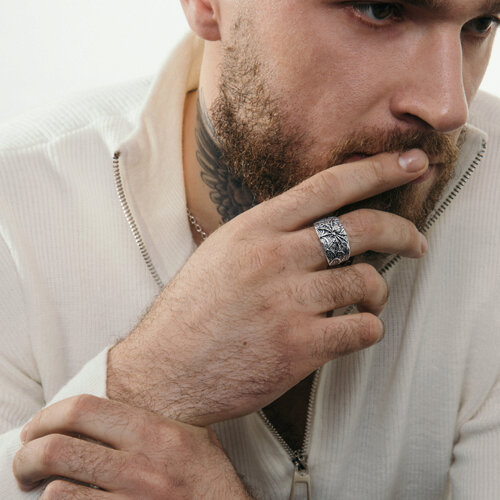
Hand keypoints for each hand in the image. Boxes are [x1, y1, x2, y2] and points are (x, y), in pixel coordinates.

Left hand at [13, 395, 251, 498]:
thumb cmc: (209, 478)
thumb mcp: (193, 435)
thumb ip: (153, 420)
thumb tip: (112, 410)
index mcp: (154, 433)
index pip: (84, 410)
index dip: (49, 415)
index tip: (38, 425)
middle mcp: (139, 466)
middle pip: (59, 449)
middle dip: (29, 454)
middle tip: (26, 459)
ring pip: (57, 492)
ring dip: (43, 488)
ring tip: (43, 485)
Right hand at [108, 150, 428, 424]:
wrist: (164, 372)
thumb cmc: (191, 314)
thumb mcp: (221, 254)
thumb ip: (268, 234)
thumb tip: (317, 224)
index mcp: (254, 229)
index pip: (328, 185)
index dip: (378, 170)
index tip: (411, 163)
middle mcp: (274, 258)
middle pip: (362, 228)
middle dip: (402, 231)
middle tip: (416, 242)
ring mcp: (288, 302)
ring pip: (367, 281)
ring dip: (377, 291)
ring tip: (368, 299)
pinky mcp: (299, 347)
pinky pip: (362, 328)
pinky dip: (368, 327)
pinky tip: (353, 329)